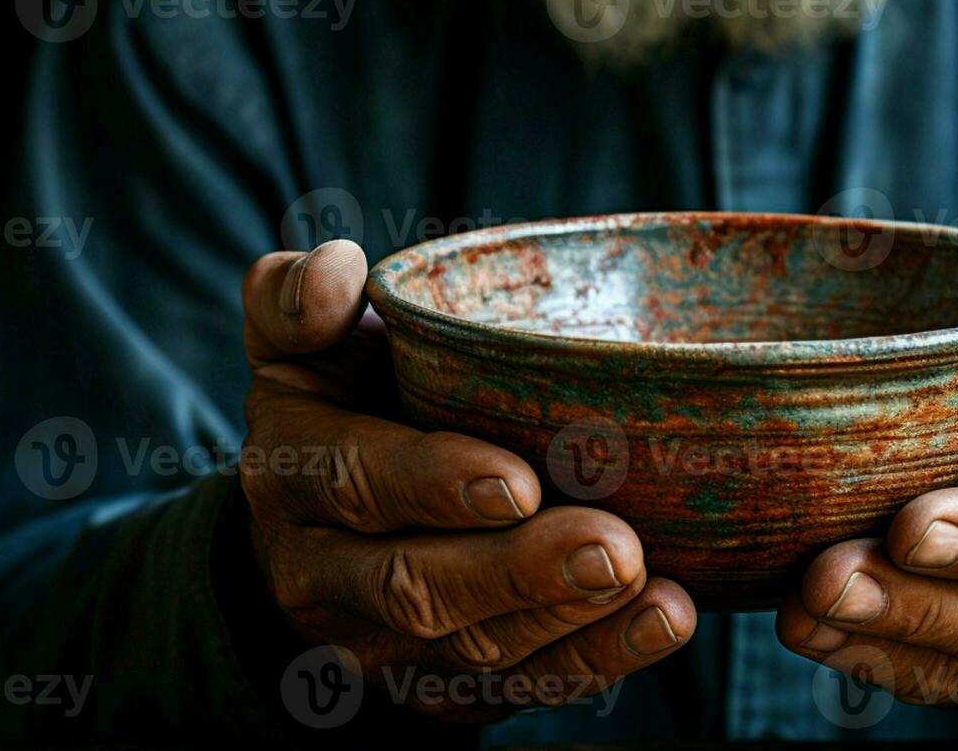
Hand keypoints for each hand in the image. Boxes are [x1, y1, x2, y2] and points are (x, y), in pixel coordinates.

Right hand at [240, 240, 694, 722]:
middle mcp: (324, 572)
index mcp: (293, 472)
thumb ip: (301, 298)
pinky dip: (596, 663)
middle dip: (518, 573)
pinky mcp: (440, 688)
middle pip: (415, 588)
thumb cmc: (343, 401)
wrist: (316, 532)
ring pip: (473, 652)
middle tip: (615, 548)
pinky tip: (664, 622)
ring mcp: (381, 644)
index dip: (432, 485)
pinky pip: (515, 689)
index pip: (354, 482)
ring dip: (569, 626)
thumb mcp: (304, 346)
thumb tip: (334, 270)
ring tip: (652, 588)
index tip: (521, 480)